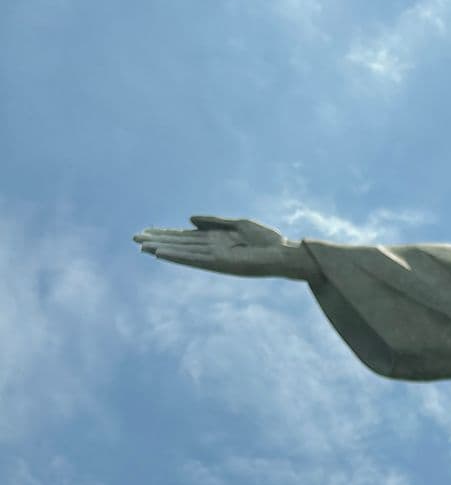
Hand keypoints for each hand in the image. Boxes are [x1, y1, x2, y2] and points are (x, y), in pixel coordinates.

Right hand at [132, 216, 313, 279]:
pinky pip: (195, 259)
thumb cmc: (267, 240)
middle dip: (157, 241)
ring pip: (182, 252)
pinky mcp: (220, 264)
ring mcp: (214, 257)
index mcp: (215, 239)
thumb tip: (189, 220)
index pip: (185, 237)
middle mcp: (212, 249)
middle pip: (179, 244)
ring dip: (161, 249)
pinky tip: (162, 253)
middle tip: (133, 239)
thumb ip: (214, 222)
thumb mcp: (238, 224)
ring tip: (141, 247)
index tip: (146, 231)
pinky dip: (178, 256)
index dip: (165, 233)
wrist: (284, 253)